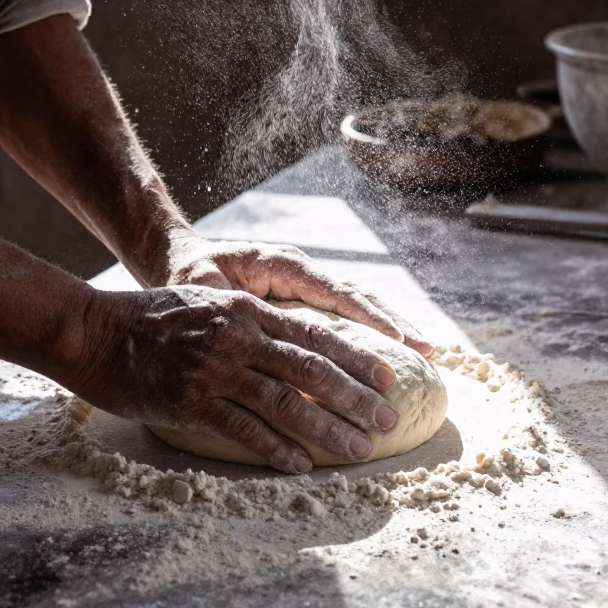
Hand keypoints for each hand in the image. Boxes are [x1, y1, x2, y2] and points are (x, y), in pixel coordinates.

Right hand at [69, 285, 401, 472]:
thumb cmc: (151, 318)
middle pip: (311, 371)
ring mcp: (215, 371)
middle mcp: (238, 337)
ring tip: (360, 450)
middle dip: (356, 398)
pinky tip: (301, 465)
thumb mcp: (209, 303)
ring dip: (328, 430)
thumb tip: (294, 344)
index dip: (357, 358)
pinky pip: (244, 430)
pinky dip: (276, 449)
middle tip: (388, 421)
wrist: (94, 331)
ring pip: (286, 404)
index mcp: (247, 310)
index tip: (390, 379)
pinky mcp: (190, 402)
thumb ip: (250, 321)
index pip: (316, 335)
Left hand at [161, 230, 433, 357]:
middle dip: (393, 324)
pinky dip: (370, 330)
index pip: (334, 292)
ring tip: (426, 350)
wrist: (178, 256)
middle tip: (428, 351)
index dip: (368, 318)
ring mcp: (306, 283)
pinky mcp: (305, 296)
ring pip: (357, 303)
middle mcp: (301, 271)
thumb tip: (253, 331)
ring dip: (390, 327)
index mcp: (281, 265)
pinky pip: (344, 313)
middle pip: (357, 296)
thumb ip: (229, 308)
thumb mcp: (203, 291)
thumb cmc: (188, 276)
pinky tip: (393, 351)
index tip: (398, 341)